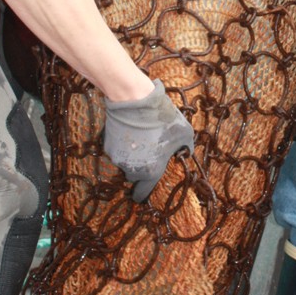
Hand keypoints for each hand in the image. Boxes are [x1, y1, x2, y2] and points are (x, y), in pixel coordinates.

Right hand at [103, 79, 194, 201]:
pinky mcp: (107, 146)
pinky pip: (116, 151)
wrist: (135, 100)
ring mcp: (117, 158)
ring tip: (140, 138)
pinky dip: (121, 145)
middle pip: (133, 177)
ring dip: (130, 156)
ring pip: (124, 163)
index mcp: (151, 171)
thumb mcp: (184, 133)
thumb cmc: (162, 119)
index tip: (141, 193)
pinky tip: (130, 132)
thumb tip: (187, 152)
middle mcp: (132, 169)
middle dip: (139, 170)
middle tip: (147, 155)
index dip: (142, 194)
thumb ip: (187, 147)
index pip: (142, 193)